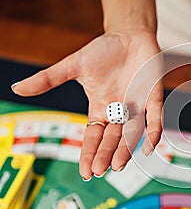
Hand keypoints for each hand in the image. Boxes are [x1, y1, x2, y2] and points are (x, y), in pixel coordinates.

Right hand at [12, 30, 162, 179]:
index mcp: (100, 108)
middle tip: (99, 170)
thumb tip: (17, 88)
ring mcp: (137, 106)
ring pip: (131, 133)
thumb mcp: (74, 66)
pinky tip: (150, 147)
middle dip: (105, 155)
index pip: (93, 136)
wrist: (128, 36)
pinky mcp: (153, 97)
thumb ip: (49, 79)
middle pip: (111, 139)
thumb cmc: (104, 51)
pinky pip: (154, 118)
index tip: (85, 172)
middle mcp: (119, 112)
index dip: (89, 153)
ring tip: (118, 165)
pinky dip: (154, 132)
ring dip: (126, 149)